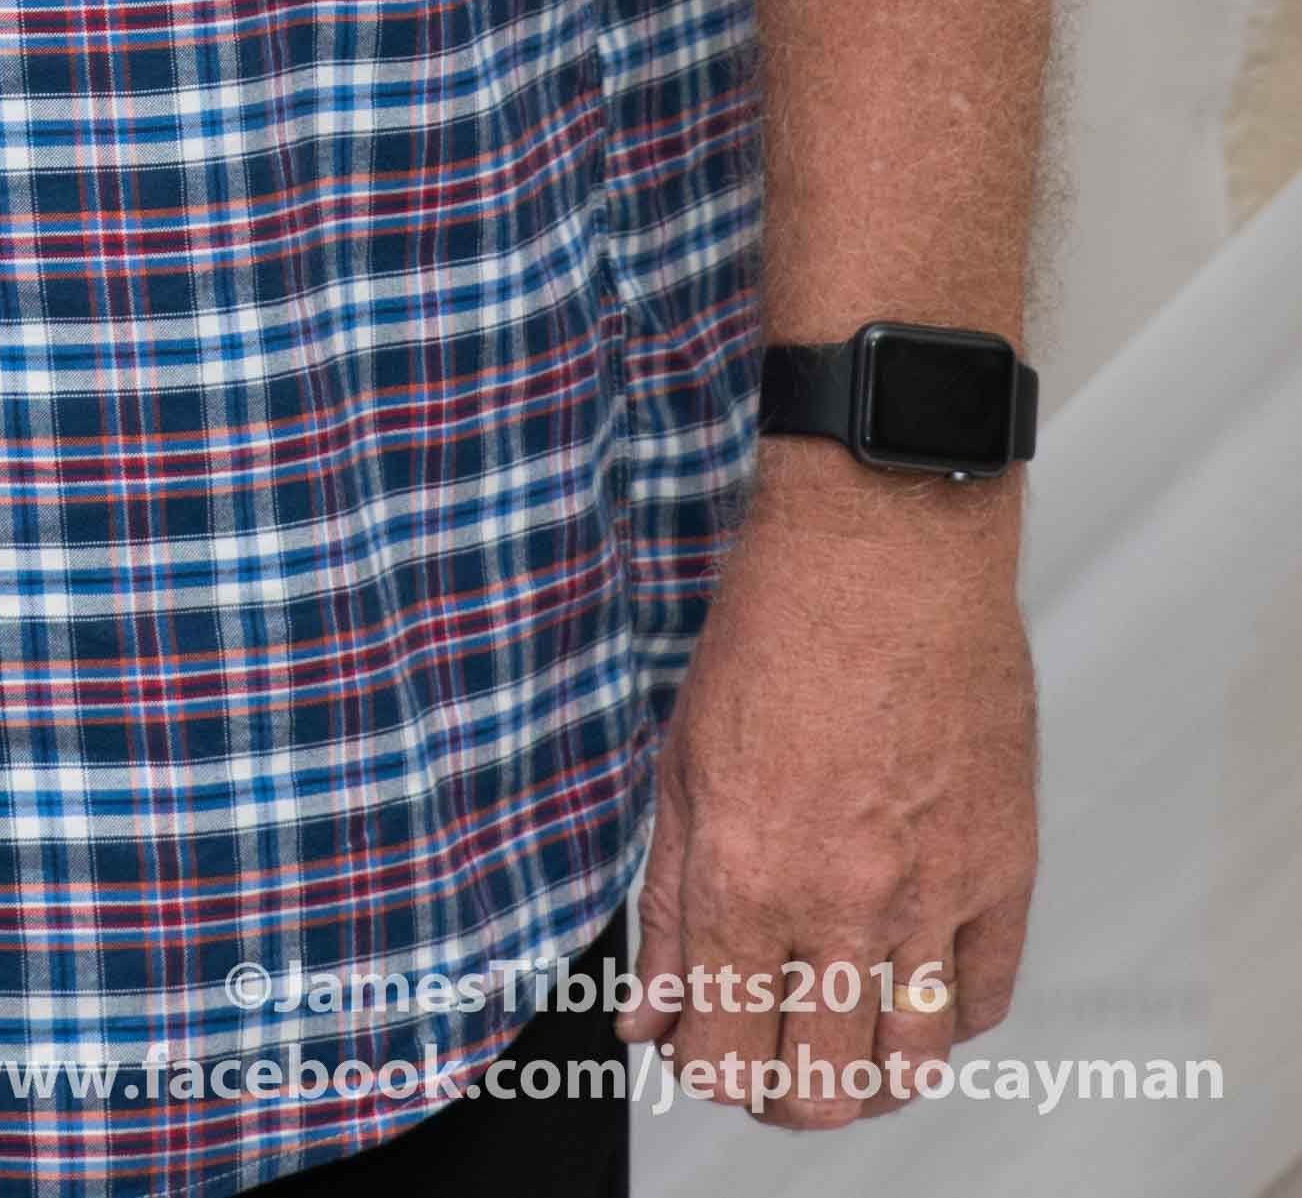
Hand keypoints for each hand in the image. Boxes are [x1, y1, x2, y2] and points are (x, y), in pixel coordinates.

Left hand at [623, 452, 1037, 1130]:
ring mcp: (931, 895)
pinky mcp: (1001, 873)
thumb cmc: (775, 633)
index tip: (698, 1049)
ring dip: (867, 1078)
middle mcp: (841, 902)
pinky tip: (904, 992)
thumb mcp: (682, 766)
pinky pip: (978, 1001)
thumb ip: (668, 909)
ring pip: (907, 1066)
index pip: (724, 1054)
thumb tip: (648, 1017)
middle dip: (781, 1094)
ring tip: (836, 1043)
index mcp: (746, 876)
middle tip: (764, 1062)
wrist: (882, 555)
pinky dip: (939, 1021)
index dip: (704, 1070)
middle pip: (821, 1085)